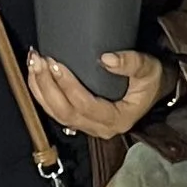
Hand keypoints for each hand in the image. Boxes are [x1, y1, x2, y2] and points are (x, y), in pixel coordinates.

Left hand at [26, 44, 168, 138]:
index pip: (86, 105)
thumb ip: (131, 63)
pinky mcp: (80, 120)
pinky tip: (35, 75)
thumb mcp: (148, 68)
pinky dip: (42, 94)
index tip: (56, 64)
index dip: (68, 86)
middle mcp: (100, 128)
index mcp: (117, 119)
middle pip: (65, 112)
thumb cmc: (151, 80)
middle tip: (39, 61)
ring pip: (56, 114)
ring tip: (33, 64)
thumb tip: (106, 58)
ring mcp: (88, 126)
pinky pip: (55, 111)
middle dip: (47, 86)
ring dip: (40, 89)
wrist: (153, 89)